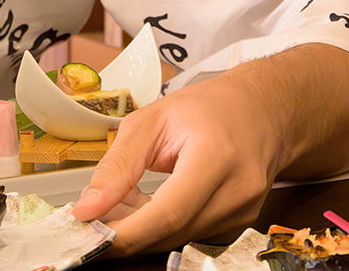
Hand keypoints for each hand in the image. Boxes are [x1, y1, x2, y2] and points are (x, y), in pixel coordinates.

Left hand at [69, 71, 283, 255]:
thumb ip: (118, 165)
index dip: (127, 231)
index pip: (170, 212)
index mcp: (217, 156)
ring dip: (143, 229)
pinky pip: (190, 236)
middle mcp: (238, 190)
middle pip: (172, 233)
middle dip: (126, 233)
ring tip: (124, 200)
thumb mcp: (153, 120)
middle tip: (93, 219)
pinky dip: (162, 227)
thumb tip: (87, 208)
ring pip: (178, 239)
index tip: (90, 232)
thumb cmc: (208, 108)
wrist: (261, 110)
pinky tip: (149, 205)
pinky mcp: (240, 224)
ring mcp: (244, 212)